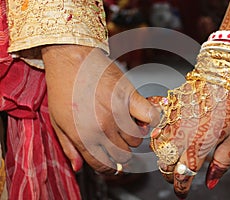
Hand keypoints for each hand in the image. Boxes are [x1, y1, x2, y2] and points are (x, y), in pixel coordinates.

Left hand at [42, 45, 159, 173]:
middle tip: (118, 144)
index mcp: (83, 137)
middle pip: (123, 155)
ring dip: (132, 137)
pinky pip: (150, 118)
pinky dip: (150, 121)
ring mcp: (118, 113)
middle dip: (120, 153)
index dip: (109, 168)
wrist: (70, 59)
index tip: (113, 165)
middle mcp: (102, 129)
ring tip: (125, 126)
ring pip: (136, 140)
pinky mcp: (130, 97)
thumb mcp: (57, 122)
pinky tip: (142, 118)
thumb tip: (78, 166)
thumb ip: (68, 147)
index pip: (104, 165)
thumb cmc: (63, 88)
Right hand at [151, 79, 229, 198]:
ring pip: (157, 149)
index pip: (183, 175)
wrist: (222, 80)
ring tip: (170, 161)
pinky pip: (157, 130)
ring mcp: (171, 123)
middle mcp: (180, 136)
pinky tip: (165, 140)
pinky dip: (159, 140)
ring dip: (162, 159)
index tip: (181, 192)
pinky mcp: (168, 111)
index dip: (180, 187)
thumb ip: (221, 163)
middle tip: (176, 177)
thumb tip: (211, 181)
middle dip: (169, 176)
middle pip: (165, 165)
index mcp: (197, 147)